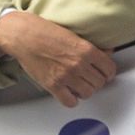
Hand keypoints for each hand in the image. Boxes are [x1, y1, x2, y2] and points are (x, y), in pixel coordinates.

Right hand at [0, 11, 116, 107]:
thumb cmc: (45, 33)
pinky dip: (72, 100)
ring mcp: (66, 76)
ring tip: (81, 85)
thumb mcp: (74, 35)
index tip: (106, 74)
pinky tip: (70, 93)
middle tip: (91, 78)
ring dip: (85, 90)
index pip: (109, 68)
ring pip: (88, 93)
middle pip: (100, 82)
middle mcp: (78, 64)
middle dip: (97, 81)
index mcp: (86, 50)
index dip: (109, 73)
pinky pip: (70, 101)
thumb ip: (92, 47)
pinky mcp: (53, 85)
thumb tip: (107, 53)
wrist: (24, 36)